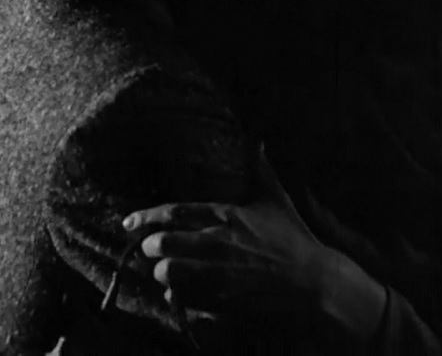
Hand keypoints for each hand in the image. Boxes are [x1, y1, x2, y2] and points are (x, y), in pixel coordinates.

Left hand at [121, 150, 326, 317]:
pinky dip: (176, 297)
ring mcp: (219, 273)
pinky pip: (186, 300)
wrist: (312, 278)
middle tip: (149, 248)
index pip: (175, 213)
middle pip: (164, 244)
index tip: (128, 222)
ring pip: (169, 274)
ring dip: (161, 273)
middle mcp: (218, 244)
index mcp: (226, 216)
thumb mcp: (276, 199)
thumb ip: (261, 169)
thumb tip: (259, 140)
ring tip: (164, 271)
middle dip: (149, 246)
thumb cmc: (292, 236)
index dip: (146, 217)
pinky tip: (177, 293)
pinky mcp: (224, 299)